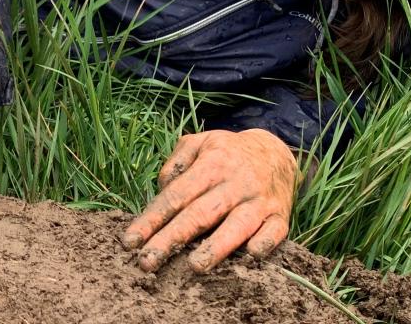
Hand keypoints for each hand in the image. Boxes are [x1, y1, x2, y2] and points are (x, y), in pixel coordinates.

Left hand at [122, 129, 298, 272]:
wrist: (277, 152)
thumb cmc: (228, 153)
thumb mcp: (201, 143)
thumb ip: (177, 162)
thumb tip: (162, 188)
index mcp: (212, 164)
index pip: (176, 196)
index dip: (151, 219)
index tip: (130, 242)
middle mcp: (235, 183)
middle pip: (199, 214)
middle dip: (171, 239)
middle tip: (146, 263)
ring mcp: (260, 200)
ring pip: (237, 225)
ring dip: (217, 246)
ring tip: (194, 266)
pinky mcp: (281, 216)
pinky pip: (275, 232)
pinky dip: (264, 243)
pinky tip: (251, 256)